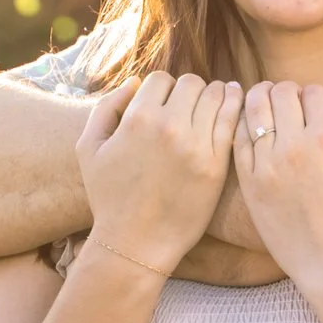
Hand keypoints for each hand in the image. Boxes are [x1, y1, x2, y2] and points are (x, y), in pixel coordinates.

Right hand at [76, 73, 243, 272]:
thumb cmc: (109, 197)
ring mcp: (196, 145)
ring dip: (215, 95)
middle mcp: (168, 127)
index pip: (161, 79)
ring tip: (213, 103)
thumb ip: (107, 107)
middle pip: (191, 83)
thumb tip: (135, 82)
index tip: (165, 103)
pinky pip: (232, 121)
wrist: (136, 243)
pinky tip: (233, 105)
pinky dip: (234, 107)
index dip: (162, 89)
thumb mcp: (89, 148)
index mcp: (137, 118)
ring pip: (217, 96)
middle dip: (189, 91)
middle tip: (189, 106)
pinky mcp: (217, 164)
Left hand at [233, 81, 322, 309]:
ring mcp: (267, 166)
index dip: (316, 95)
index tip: (315, 105)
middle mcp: (294, 147)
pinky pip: (237, 141)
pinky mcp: (250, 185)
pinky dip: (243, 128)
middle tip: (289, 103)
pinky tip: (253, 132)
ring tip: (266, 108)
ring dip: (260, 102)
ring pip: (253, 110)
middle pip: (280, 93)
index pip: (313, 92)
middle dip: (287, 93)